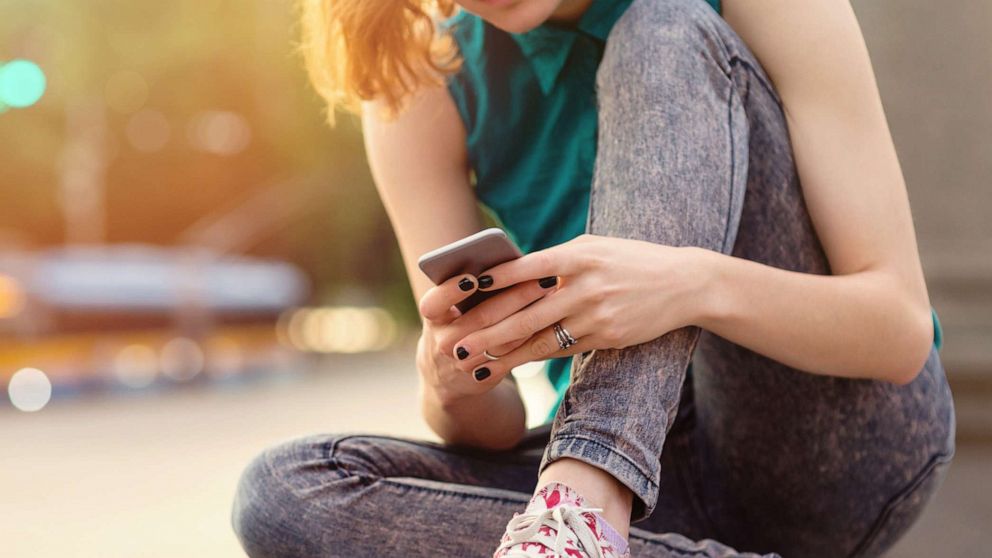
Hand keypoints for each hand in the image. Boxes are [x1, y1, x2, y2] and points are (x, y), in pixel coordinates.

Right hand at [416, 271, 558, 403]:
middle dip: (514, 296)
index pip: (434, 303)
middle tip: (541, 277)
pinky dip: (531, 334)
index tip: (472, 279)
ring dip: (529, 314)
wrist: (447, 373)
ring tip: (551, 294)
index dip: (451, 291)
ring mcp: (463, 361)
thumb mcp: (449, 308)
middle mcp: (443, 341)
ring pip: (501, 337)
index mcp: (433, 318)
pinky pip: (512, 354)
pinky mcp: (483, 375)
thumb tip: (505, 260)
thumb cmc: (455, 322)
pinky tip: (550, 317)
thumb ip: (467, 288)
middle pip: (479, 318)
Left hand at [450, 235, 708, 381]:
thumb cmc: (632, 260)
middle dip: (487, 331)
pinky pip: (562, 349)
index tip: (463, 290)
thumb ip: (558, 259)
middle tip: (457, 345)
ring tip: (475, 363)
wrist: (684, 284)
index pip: (526, 268)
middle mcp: (584, 286)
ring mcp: (596, 315)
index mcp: (578, 256)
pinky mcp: (606, 337)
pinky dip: (535, 356)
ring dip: (504, 353)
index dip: (493, 281)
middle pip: (526, 312)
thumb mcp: (596, 248)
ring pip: (541, 338)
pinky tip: (512, 363)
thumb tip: (516, 271)